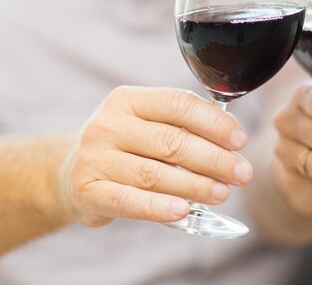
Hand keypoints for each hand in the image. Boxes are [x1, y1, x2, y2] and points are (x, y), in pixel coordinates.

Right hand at [58, 86, 251, 226]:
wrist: (69, 173)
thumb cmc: (125, 146)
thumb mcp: (147, 124)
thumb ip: (184, 125)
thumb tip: (232, 136)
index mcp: (128, 100)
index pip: (178, 104)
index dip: (213, 122)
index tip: (240, 140)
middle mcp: (109, 124)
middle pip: (171, 141)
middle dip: (213, 159)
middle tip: (241, 173)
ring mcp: (95, 158)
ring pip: (154, 173)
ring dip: (194, 185)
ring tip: (222, 193)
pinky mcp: (87, 190)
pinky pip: (128, 200)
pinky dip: (158, 207)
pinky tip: (184, 210)